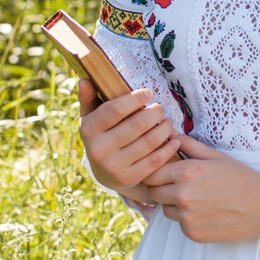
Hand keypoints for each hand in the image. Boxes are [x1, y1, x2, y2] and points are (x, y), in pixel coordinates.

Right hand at [78, 78, 180, 199]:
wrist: (104, 172)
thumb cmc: (102, 135)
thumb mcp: (91, 117)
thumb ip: (89, 98)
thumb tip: (85, 80)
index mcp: (88, 130)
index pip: (115, 110)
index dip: (135, 99)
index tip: (148, 93)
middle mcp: (98, 150)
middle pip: (137, 125)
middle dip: (154, 113)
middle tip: (160, 108)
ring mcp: (113, 166)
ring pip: (149, 142)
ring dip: (164, 128)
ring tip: (168, 122)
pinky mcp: (129, 179)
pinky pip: (155, 160)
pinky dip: (168, 148)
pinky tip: (174, 139)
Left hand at [143, 135, 259, 243]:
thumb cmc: (241, 178)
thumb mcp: (215, 156)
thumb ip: (188, 145)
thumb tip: (169, 135)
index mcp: (187, 172)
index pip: (151, 173)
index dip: (155, 171)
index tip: (163, 171)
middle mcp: (183, 196)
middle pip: (153, 193)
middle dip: (162, 188)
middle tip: (179, 185)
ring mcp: (187, 217)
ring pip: (166, 210)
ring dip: (174, 204)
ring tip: (197, 198)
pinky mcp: (194, 234)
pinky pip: (180, 225)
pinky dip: (188, 219)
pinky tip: (207, 212)